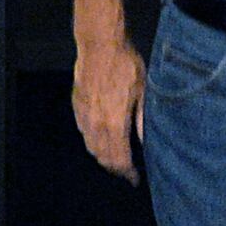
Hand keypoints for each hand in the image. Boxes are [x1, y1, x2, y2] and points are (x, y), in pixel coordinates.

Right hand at [73, 38, 145, 182]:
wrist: (99, 45)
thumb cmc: (125, 66)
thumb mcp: (143, 92)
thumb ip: (144, 121)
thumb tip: (148, 143)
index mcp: (114, 124)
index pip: (119, 160)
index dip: (127, 173)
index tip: (135, 179)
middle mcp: (96, 125)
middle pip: (103, 158)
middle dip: (115, 168)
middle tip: (127, 171)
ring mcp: (84, 116)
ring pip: (91, 147)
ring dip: (103, 157)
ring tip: (115, 158)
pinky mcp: (77, 107)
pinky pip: (84, 133)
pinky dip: (93, 142)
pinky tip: (102, 138)